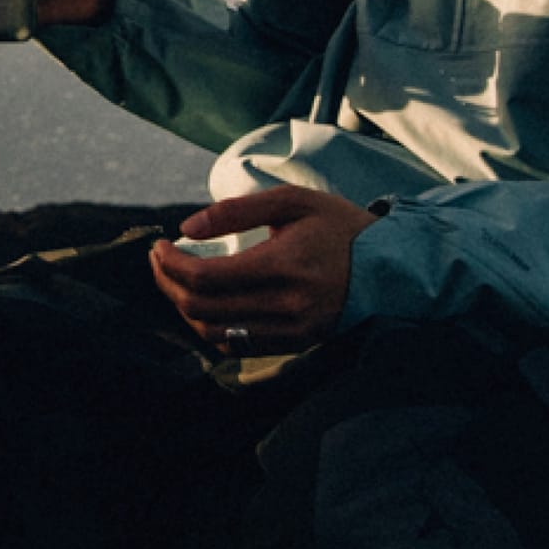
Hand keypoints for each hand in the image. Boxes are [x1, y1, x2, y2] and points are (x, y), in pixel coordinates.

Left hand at [149, 185, 381, 351]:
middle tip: (159, 259)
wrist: (389, 267)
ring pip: (214, 334)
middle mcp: (286, 307)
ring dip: (184, 308)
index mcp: (284, 266)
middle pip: (202, 309)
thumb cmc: (337, 227)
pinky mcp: (294, 345)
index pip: (206, 278)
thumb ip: (237, 211)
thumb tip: (187, 228)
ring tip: (175, 279)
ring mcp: (291, 333)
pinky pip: (237, 346)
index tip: (158, 245)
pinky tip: (204, 303)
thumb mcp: (292, 201)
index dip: (170, 264)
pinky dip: (210, 327)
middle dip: (168, 283)